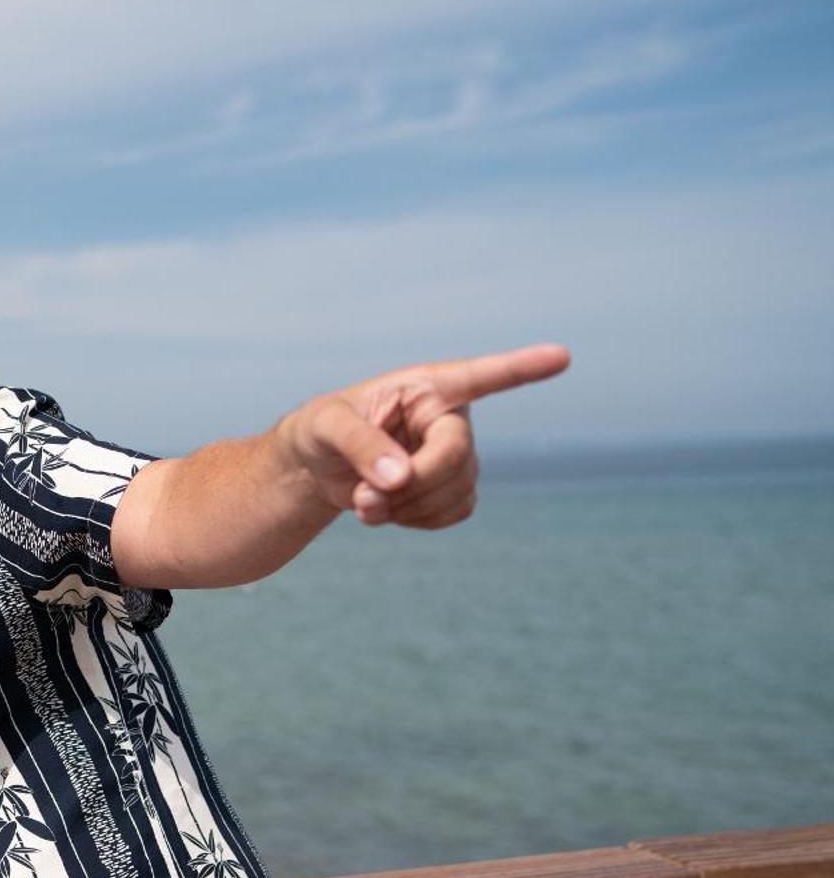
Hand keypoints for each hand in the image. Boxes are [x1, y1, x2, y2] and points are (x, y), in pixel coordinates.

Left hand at [276, 344, 568, 528]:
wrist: (317, 467)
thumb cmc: (321, 430)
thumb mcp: (325, 426)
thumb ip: (360, 444)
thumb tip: (399, 477)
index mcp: (425, 386)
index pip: (481, 376)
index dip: (521, 368)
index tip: (561, 356)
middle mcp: (449, 416)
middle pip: (457, 455)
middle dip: (413, 485)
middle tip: (364, 500)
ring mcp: (455, 453)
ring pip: (459, 489)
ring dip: (410, 508)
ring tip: (364, 506)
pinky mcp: (451, 487)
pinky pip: (456, 511)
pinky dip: (419, 521)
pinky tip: (387, 513)